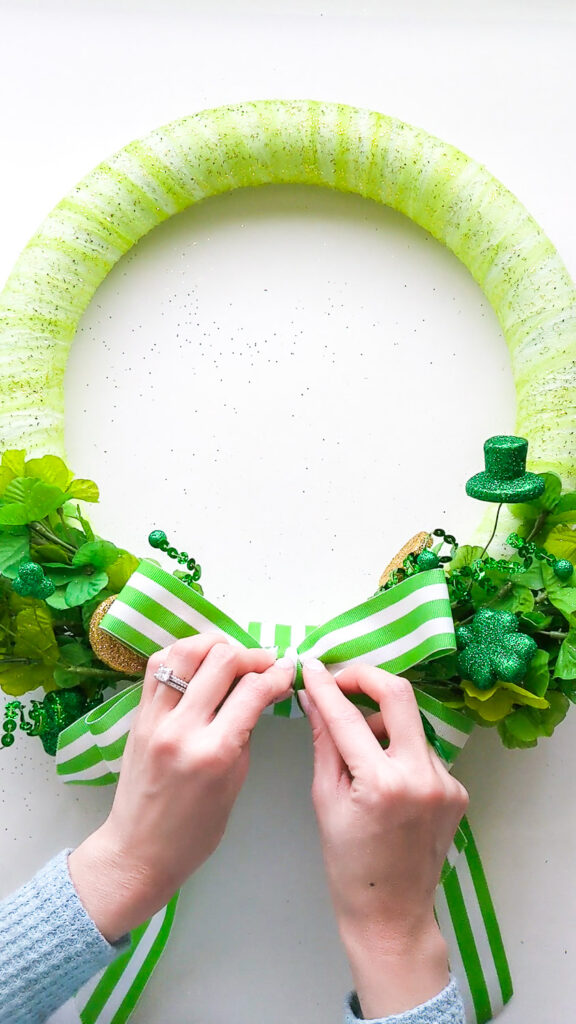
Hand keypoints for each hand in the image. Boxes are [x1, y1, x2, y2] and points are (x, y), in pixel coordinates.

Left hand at [69, 634, 293, 941]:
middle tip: (264, 664)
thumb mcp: (235, 781)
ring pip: (184, 651)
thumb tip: (259, 693)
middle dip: (251, 654)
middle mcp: (181, 728)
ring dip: (214, 644)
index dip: (277, 674)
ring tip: (231, 655)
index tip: (287, 671)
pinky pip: (158, 666)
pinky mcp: (138, 715)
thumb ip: (245, 731)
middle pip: (221, 659)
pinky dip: (182, 654)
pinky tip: (199, 662)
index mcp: (214, 752)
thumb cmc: (196, 831)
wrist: (140, 851)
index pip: (253, 691)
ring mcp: (155, 718)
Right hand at [301, 660, 467, 1018]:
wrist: (391, 914)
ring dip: (382, 722)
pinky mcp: (456, 789)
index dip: (327, 687)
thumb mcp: (325, 799)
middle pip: (399, 694)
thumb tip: (314, 698)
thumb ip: (325, 741)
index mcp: (383, 783)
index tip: (312, 668)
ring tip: (358, 748)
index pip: (348, 716)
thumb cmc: (348, 865)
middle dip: (366, 677)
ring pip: (410, 724)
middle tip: (341, 680)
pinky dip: (399, 751)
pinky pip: (422, 751)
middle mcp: (422, 777)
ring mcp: (446, 782)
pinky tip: (384, 777)